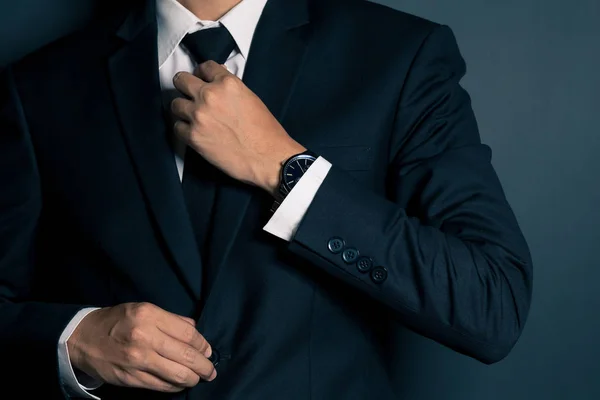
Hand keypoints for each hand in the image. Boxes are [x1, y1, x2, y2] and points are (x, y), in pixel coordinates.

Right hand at [68, 302, 215, 392]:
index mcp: (149, 316)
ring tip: (199, 378)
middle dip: (204, 366)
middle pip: (186, 356)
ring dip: (193, 379)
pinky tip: (180, 383)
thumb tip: (195, 330)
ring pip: (177, 375)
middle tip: (210, 370)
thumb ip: (171, 319)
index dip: (203, 344)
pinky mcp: (131, 379)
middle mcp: (144, 338)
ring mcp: (137, 361)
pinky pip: (161, 386)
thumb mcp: (143, 309)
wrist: (82, 338)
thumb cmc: (117, 321)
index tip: (208, 350)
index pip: (188, 333)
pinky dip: (175, 386)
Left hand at [170, 61, 305, 194]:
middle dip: (185, 86)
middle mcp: (210, 96)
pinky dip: (184, 129)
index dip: (202, 74)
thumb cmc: (265, 132)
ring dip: (183, 109)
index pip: (204, 67)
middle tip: (189, 94)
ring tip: (192, 117)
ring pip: (175, 104)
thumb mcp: (251, 99)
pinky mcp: (193, 136)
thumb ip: (231, 89)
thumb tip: (218, 85)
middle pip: (181, 80)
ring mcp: (199, 116)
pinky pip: (177, 127)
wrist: (268, 158)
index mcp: (227, 83)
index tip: (201, 80)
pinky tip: (195, 132)